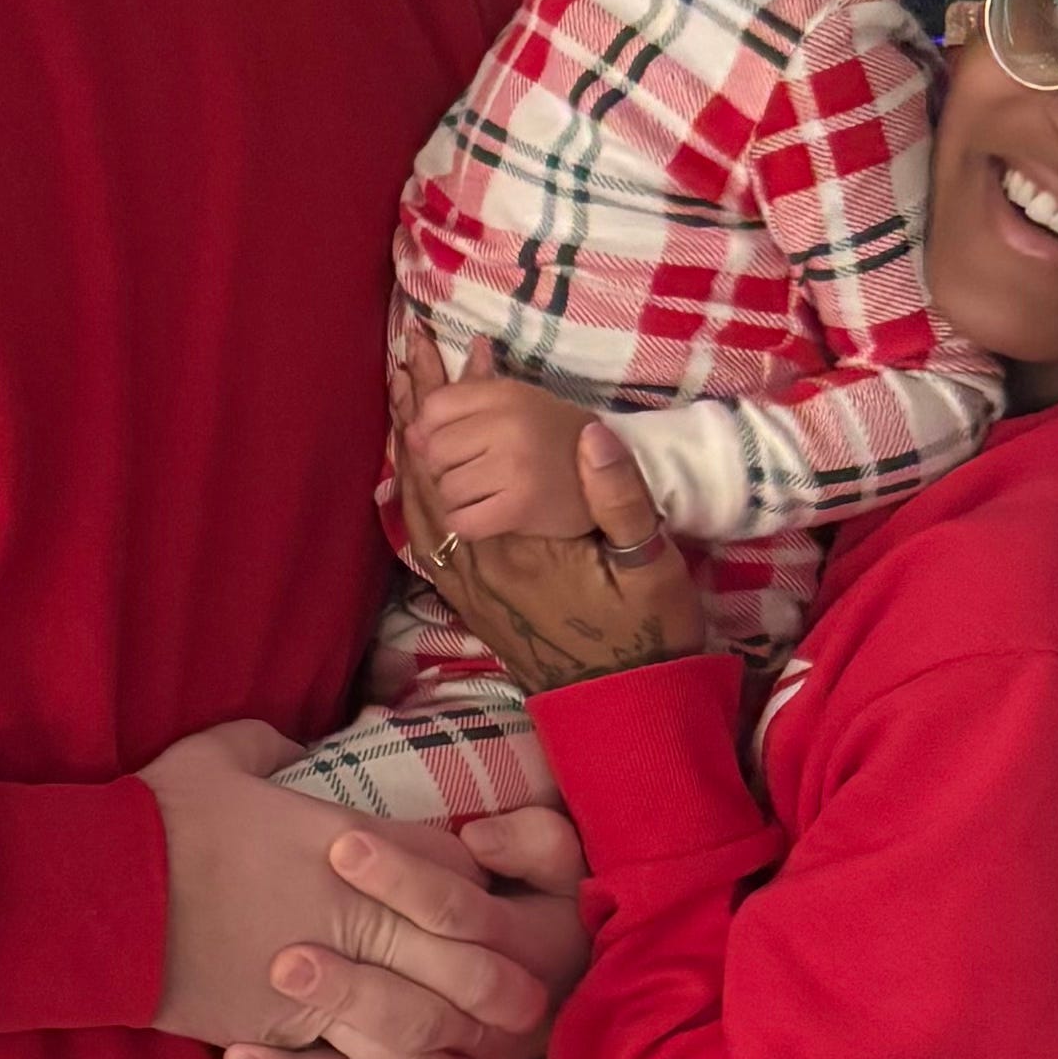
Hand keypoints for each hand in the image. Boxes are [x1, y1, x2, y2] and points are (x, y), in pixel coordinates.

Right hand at [146, 720, 563, 1058]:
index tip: (474, 900)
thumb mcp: (227, 754)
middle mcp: (356, 917)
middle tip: (524, 997)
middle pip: (468, 960)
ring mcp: (325, 982)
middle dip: (503, 979)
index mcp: (353, 845)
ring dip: (456, 1041)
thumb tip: (295, 752)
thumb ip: (277, 749)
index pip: (455, 876)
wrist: (98, 899)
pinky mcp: (284, 1032)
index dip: (476, 891)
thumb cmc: (161, 820)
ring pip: (426, 1027)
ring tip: (472, 1050)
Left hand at [225, 803, 586, 1058]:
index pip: (460, 914)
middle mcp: (491, 1020)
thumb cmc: (547, 905)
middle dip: (349, 986)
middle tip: (283, 959)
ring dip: (314, 1053)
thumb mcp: (562, 865)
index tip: (340, 845)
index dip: (402, 880)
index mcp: (524, 950)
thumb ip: (533, 842)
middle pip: (415, 1010)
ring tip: (247, 1027)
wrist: (566, 989)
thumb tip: (479, 840)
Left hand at [392, 330, 703, 695]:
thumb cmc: (646, 634)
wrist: (624, 710)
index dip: (458, 402)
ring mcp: (468, 587)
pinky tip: (414, 471)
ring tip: (406, 391)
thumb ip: (621, 499)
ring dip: (410, 444)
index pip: (464, 460)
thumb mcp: (651, 565)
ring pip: (417, 503)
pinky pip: (424, 537)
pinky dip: (413, 491)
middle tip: (411, 348)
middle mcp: (476, 565)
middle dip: (420, 407)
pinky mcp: (470, 602)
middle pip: (427, 472)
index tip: (462, 349)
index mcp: (517, 547)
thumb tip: (592, 434)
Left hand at [405, 349, 604, 538]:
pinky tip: (490, 517)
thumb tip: (416, 418)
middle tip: (479, 474)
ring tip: (489, 495)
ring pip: (446, 489)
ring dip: (460, 499)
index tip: (457, 445)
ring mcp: (514, 466)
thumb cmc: (558, 441)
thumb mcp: (521, 403)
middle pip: (435, 452)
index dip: (434, 431)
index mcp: (506, 394)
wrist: (618, 478)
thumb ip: (472, 399)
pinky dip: (469, 524)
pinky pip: (463, 521)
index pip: (434, 408)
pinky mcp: (520, 506)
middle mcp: (508, 424)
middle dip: (447, 468)